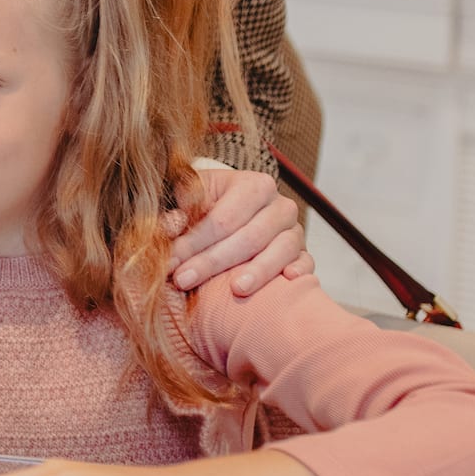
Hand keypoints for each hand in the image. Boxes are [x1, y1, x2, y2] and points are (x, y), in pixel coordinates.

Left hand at [170, 166, 309, 294]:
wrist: (230, 206)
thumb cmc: (205, 202)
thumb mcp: (187, 196)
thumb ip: (177, 209)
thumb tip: (168, 226)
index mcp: (254, 185)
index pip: (223, 218)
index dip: (194, 242)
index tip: (170, 262)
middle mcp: (280, 206)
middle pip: (248, 237)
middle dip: (213, 262)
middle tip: (184, 280)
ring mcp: (294, 230)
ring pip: (280, 251)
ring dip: (257, 272)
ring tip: (235, 290)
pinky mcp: (303, 253)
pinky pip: (306, 263)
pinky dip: (300, 271)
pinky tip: (287, 281)